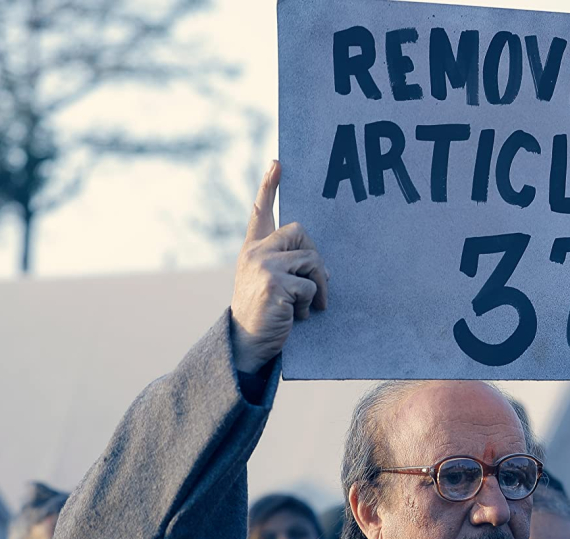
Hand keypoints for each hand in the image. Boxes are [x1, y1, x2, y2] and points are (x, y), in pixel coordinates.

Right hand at [231, 161, 328, 372]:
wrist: (247, 343)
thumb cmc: (265, 315)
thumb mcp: (270, 284)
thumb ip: (287, 266)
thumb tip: (323, 264)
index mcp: (253, 250)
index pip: (260, 212)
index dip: (268, 186)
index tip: (277, 163)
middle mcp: (255, 252)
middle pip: (299, 232)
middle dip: (314, 257)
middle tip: (317, 283)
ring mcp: (263, 266)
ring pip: (310, 259)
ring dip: (318, 286)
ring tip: (308, 306)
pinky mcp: (274, 283)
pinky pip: (310, 285)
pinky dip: (311, 303)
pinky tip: (298, 317)